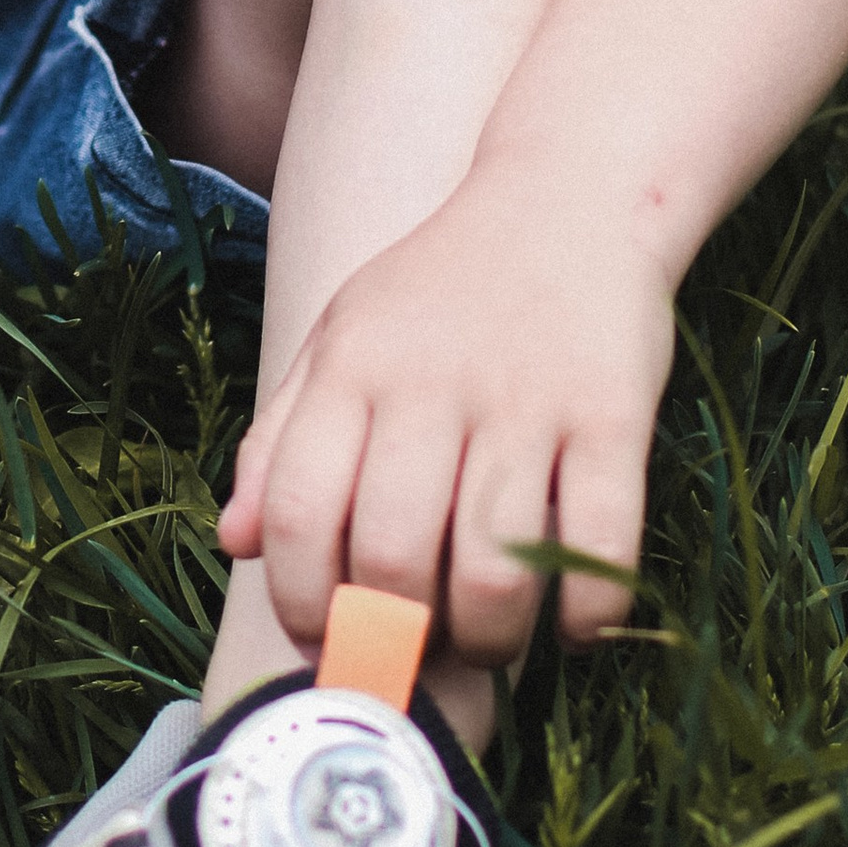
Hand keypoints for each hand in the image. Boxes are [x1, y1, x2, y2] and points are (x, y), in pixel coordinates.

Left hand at [217, 164, 677, 665]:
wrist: (571, 199)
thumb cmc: (442, 289)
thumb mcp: (343, 337)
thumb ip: (281, 438)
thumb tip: (232, 543)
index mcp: (354, 365)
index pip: (299, 514)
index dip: (303, 603)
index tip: (325, 636)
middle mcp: (433, 382)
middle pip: (395, 559)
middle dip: (400, 637)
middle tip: (416, 647)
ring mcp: (528, 400)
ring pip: (495, 571)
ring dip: (488, 640)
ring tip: (487, 638)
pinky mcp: (614, 415)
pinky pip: (599, 549)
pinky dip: (584, 615)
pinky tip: (569, 623)